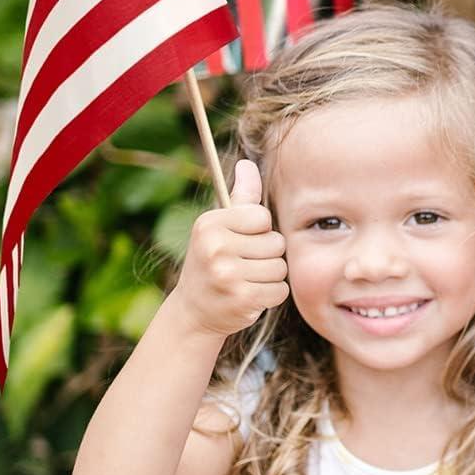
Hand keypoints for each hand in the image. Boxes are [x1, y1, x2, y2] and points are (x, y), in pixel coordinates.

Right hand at [173, 159, 290, 337]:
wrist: (194, 311)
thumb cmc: (212, 260)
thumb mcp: (219, 226)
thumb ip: (240, 197)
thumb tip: (248, 163)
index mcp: (209, 224)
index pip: (262, 216)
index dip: (259, 230)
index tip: (241, 240)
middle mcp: (215, 248)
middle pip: (276, 243)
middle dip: (267, 254)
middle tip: (243, 264)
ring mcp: (227, 275)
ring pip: (280, 267)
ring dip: (270, 276)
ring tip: (246, 279)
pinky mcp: (241, 299)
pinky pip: (280, 290)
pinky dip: (271, 295)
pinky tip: (250, 295)